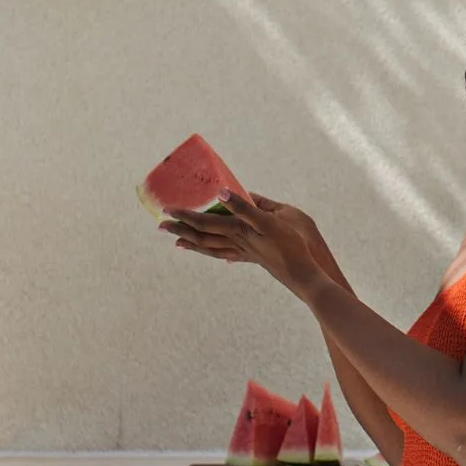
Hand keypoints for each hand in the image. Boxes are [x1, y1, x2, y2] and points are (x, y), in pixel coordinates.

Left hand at [160, 190, 328, 294]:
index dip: (186, 216)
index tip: (167, 210)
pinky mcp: (253, 257)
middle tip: (161, 226)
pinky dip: (214, 253)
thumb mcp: (276, 218)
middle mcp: (238, 243)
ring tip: (178, 242)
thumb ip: (249, 206)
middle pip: (202, 237)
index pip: (206, 222)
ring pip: (211, 248)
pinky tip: (213, 254)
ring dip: (193, 244)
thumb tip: (224, 192)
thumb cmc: (294, 243)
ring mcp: (244, 252)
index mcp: (240, 230)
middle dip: (181, 230)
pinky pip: (226, 255)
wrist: (304, 273)